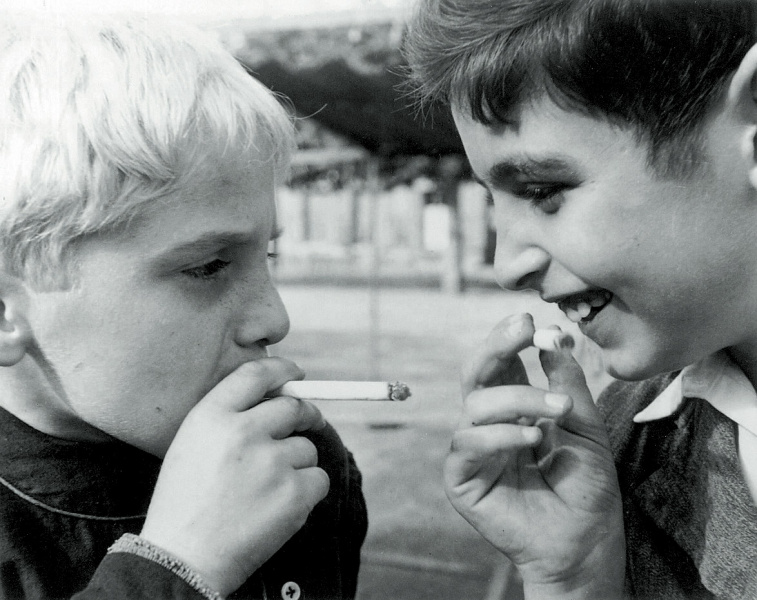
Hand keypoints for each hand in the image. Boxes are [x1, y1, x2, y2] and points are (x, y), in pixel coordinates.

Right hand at [140, 357, 329, 595]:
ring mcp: (270, 462)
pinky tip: (279, 508)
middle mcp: (242, 432)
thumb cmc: (185, 504)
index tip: (296, 374)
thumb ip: (228, 417)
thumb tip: (276, 397)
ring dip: (296, 465)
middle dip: (305, 412)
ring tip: (266, 491)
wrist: (183, 559)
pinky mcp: (293, 492)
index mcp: (211, 416)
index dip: (282, 369)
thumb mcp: (192, 445)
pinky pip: (318, 479)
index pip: (257, 373)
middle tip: (309, 421)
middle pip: (293, 406)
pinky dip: (307, 492)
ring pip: (306, 448)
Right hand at [445, 314, 624, 598]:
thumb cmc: (587, 489)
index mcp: (514, 409)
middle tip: (524, 328)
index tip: (534, 321)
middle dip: (498, 345)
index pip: (502, 364)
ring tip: (557, 409)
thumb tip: (554, 341)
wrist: (586, 543)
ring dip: (519, 398)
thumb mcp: (586, 428)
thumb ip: (567, 386)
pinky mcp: (462, 479)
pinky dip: (500, 436)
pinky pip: (468, 444)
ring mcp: (473, 451)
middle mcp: (489, 425)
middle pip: (476, 373)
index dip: (511, 339)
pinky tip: (533, 438)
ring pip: (476, 404)